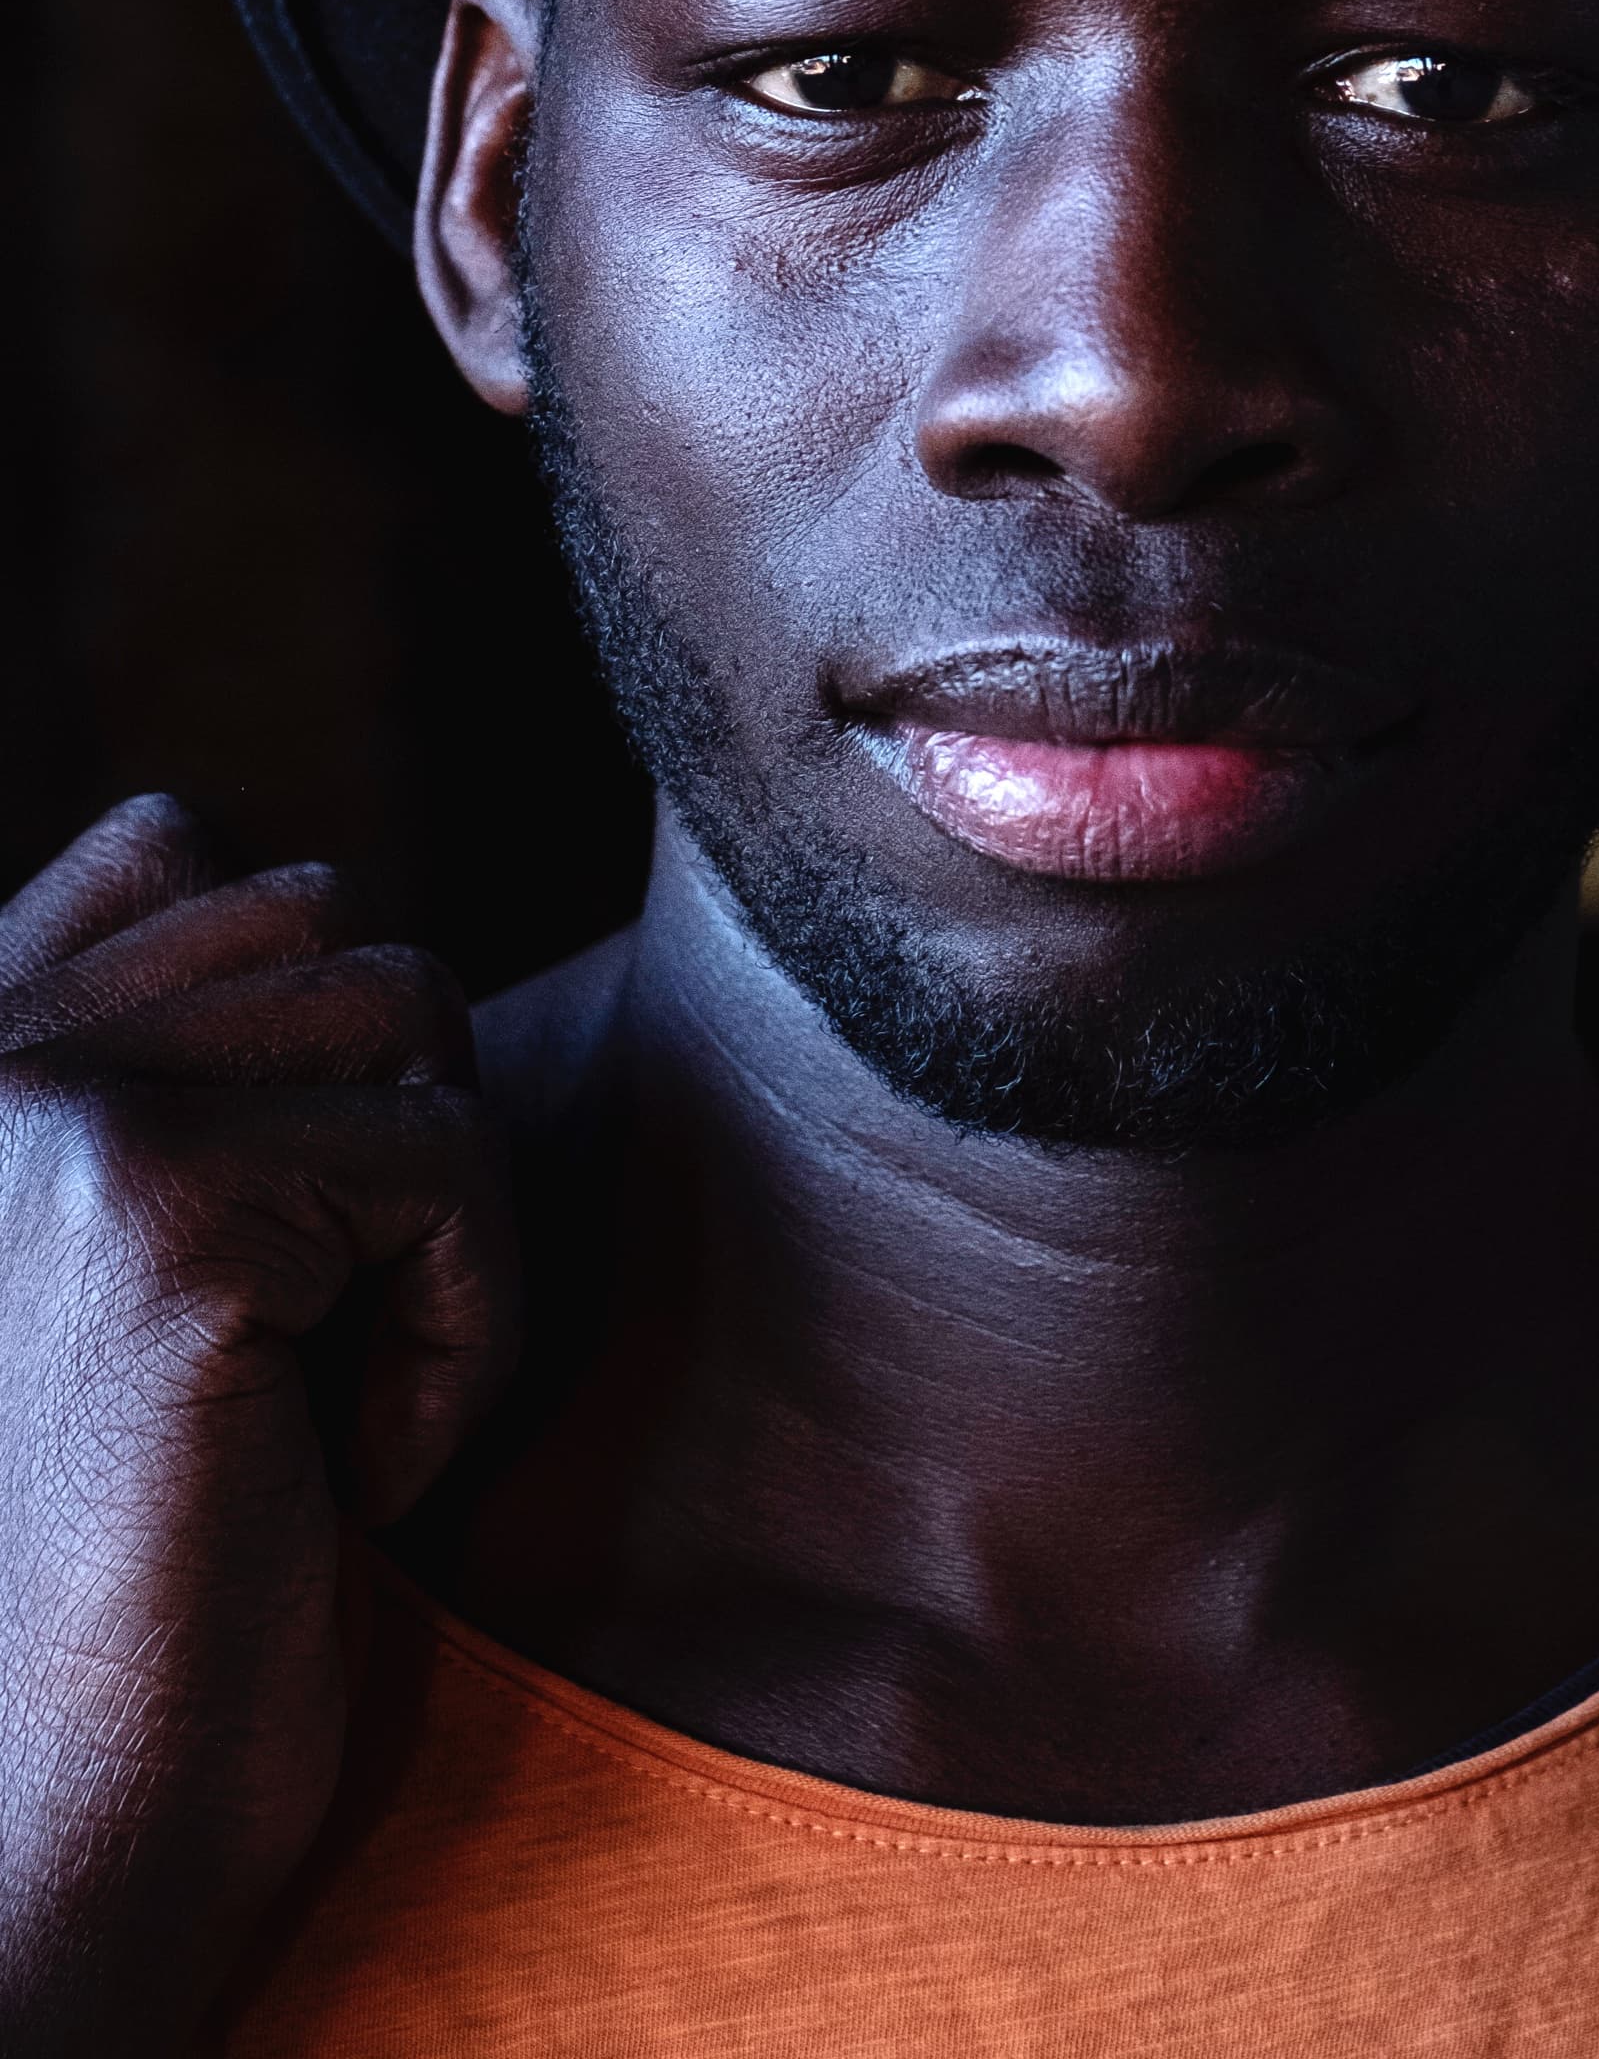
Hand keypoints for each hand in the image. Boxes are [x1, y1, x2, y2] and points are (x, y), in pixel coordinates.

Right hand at [0, 796, 515, 2055]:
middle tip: (296, 1362)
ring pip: (415, 1015)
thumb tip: (318, 882)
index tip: (275, 1259)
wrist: (62, 1845)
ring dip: (436, 1233)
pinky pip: (456, 1164)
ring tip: (320, 1412)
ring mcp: (40, 1105)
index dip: (304, 1028)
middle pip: (332, 924)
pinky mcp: (154, 1203)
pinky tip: (348, 1479)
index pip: (174, 844)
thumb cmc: (142, 1575)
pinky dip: (464, 1336)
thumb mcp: (134, 1265)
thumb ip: (175, 1058)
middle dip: (385, 1142)